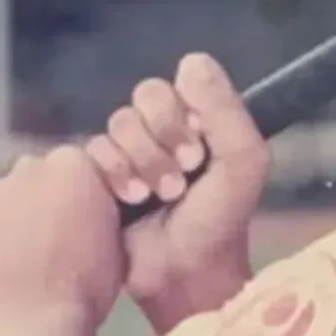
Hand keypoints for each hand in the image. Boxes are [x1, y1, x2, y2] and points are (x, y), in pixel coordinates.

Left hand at [0, 147, 123, 335]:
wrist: (32, 329)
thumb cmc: (88, 287)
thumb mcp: (117, 240)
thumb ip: (98, 211)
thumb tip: (87, 210)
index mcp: (69, 165)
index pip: (74, 169)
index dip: (77, 198)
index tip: (82, 226)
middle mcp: (19, 171)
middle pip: (29, 183)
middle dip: (36, 206)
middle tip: (49, 248)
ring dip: (2, 230)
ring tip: (15, 272)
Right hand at [85, 53, 269, 331]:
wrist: (184, 274)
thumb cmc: (221, 221)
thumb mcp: (243, 163)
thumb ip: (226, 111)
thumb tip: (191, 60)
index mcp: (203, 121)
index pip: (179, 84)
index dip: (182, 115)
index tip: (200, 153)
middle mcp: (168, 130)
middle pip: (144, 97)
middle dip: (160, 139)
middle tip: (181, 177)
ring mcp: (133, 151)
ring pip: (118, 123)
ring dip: (140, 161)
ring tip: (157, 196)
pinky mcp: (102, 175)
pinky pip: (92, 150)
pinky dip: (113, 174)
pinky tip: (130, 202)